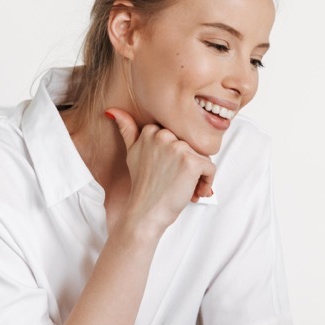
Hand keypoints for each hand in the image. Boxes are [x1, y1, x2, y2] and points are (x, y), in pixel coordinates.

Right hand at [106, 108, 216, 235]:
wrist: (145, 213)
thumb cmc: (142, 186)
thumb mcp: (132, 154)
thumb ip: (127, 130)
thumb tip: (112, 111)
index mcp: (151, 131)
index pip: (179, 138)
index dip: (177, 157)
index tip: (170, 173)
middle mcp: (164, 135)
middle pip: (192, 146)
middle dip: (189, 166)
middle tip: (177, 183)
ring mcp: (178, 148)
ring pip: (203, 157)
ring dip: (199, 176)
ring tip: (185, 189)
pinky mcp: (191, 162)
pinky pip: (211, 168)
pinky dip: (207, 183)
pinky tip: (194, 193)